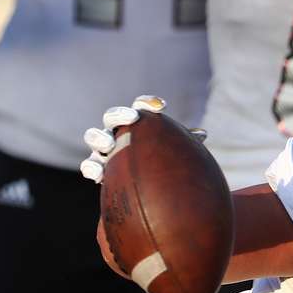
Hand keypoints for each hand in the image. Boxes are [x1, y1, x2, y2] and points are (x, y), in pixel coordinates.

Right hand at [79, 96, 205, 184]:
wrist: (143, 189)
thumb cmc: (161, 166)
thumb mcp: (172, 154)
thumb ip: (184, 143)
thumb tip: (204, 134)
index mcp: (136, 125)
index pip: (140, 107)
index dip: (148, 103)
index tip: (162, 106)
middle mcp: (117, 132)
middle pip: (112, 116)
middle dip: (119, 115)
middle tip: (131, 118)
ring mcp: (104, 149)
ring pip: (94, 137)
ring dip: (99, 139)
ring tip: (109, 145)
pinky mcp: (97, 168)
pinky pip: (89, 166)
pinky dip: (91, 167)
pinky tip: (98, 174)